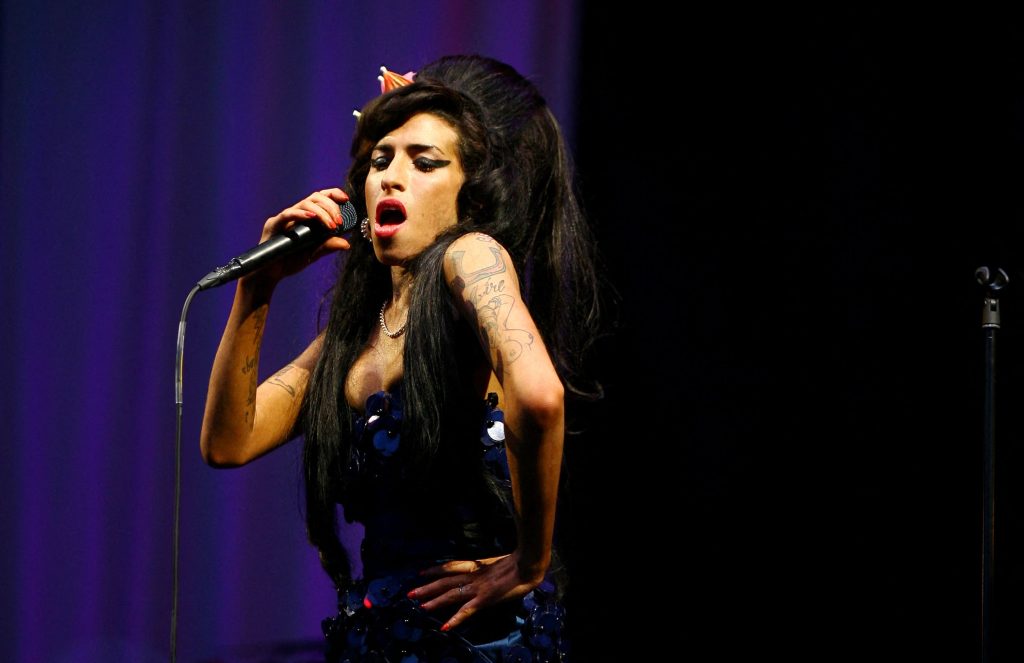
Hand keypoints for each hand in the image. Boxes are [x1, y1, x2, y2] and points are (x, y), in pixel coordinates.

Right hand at [243, 188, 352, 286]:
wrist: (270, 274)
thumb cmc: (289, 261)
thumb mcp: (313, 254)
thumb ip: (328, 246)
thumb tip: (346, 243)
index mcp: (306, 217)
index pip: (320, 198)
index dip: (333, 195)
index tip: (346, 199)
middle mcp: (296, 213)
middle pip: (315, 197)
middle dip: (331, 206)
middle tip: (339, 222)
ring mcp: (284, 218)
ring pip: (305, 203)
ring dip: (322, 212)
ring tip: (331, 225)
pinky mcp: (274, 225)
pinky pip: (287, 214)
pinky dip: (300, 214)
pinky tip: (312, 217)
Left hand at [407, 551, 545, 631]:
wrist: (528, 564)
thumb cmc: (521, 563)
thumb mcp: (502, 564)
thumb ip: (492, 569)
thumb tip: (489, 573)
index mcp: (477, 567)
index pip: (452, 566)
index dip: (437, 569)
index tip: (422, 572)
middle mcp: (473, 576)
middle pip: (446, 581)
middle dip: (428, 587)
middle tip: (410, 593)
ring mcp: (477, 588)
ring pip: (451, 594)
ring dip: (434, 601)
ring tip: (420, 607)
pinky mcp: (484, 599)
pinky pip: (466, 611)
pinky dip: (454, 619)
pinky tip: (444, 627)